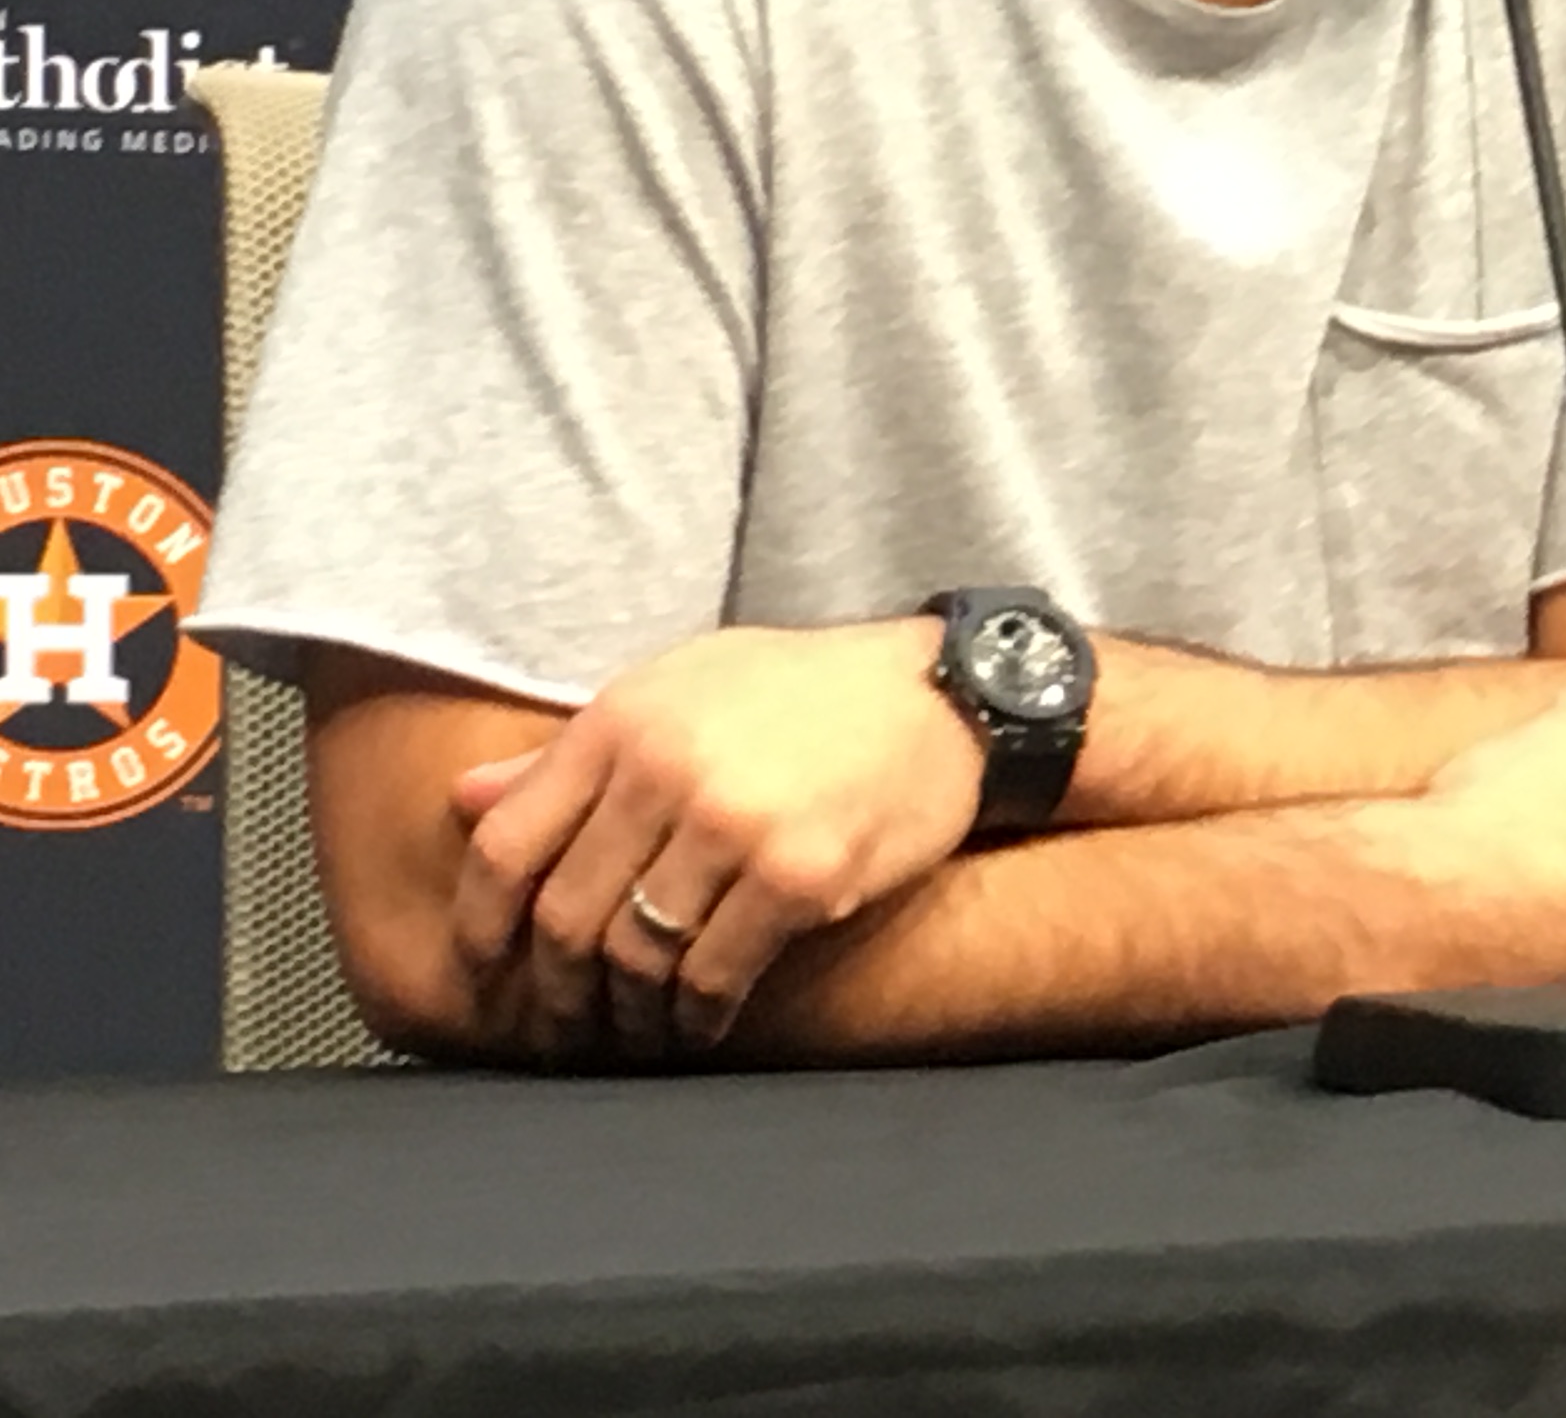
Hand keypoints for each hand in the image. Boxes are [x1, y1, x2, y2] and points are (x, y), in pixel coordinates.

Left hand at [449, 620, 983, 1060]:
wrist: (945, 694)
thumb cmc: (804, 692)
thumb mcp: (679, 689)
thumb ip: (570, 752)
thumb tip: (464, 800)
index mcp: (624, 720)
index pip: (507, 843)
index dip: (480, 925)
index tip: (483, 970)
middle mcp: (667, 769)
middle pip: (566, 915)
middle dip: (555, 989)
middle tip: (563, 1023)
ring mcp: (735, 824)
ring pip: (636, 956)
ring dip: (626, 1013)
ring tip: (633, 1031)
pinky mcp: (801, 874)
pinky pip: (715, 974)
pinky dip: (695, 1015)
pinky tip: (698, 1022)